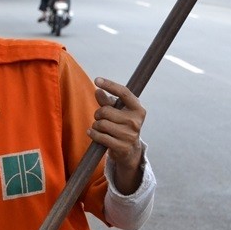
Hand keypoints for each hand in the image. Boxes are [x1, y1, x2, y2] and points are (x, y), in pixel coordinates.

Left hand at [87, 77, 144, 194]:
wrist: (129, 150)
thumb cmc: (121, 125)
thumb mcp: (117, 111)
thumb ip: (107, 101)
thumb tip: (98, 91)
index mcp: (138, 109)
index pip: (124, 92)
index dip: (110, 85)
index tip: (97, 80)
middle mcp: (136, 121)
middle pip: (105, 111)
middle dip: (98, 114)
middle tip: (100, 118)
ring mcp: (130, 135)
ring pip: (101, 124)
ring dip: (95, 125)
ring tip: (100, 127)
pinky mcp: (122, 146)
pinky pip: (100, 136)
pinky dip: (93, 134)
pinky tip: (92, 133)